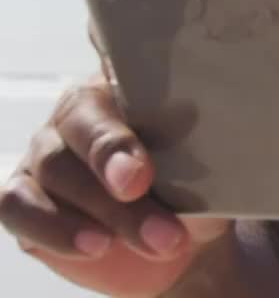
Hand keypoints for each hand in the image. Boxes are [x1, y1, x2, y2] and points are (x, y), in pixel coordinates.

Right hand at [1, 74, 229, 296]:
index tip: (146, 142)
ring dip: (103, 210)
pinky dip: (56, 228)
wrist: (183, 245)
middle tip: (140, 187)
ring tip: (152, 238)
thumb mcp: (216, 165)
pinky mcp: (25, 198)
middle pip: (81, 127)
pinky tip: (95, 246)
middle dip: (111, 160)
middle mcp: (79, 114)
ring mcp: (47, 155)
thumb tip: (222, 137)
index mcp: (128, 88)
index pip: (114, 68)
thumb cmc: (200, 188)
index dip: (126, 88)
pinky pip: (20, 207)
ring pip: (55, 171)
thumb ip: (210, 146)